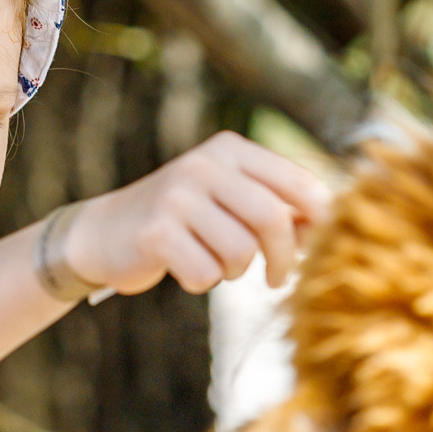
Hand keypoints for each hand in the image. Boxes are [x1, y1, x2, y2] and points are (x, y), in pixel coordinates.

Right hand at [64, 131, 332, 296]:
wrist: (104, 232)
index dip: (318, 221)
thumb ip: (274, 206)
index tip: (314, 247)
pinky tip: (185, 268)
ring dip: (234, 272)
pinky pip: (206, 273)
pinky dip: (201, 282)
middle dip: (284, 258)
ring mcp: (177, 195)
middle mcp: (204, 164)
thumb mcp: (228, 200)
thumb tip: (328, 226)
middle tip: (279, 277)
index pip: (297, 182)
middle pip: (273, 219)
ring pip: (240, 252)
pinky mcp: (156, 231)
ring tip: (216, 265)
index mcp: (230, 149)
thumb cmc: (182, 222)